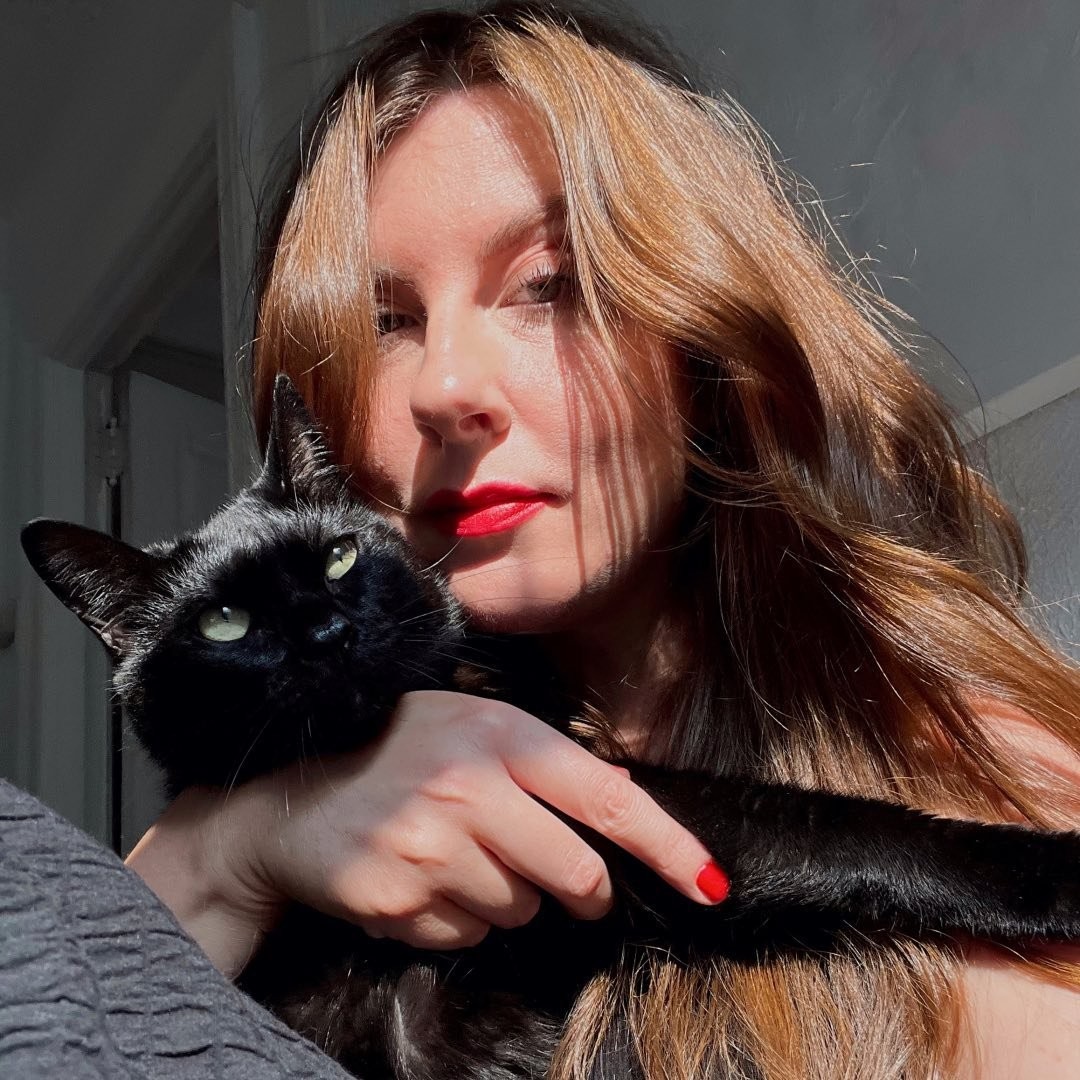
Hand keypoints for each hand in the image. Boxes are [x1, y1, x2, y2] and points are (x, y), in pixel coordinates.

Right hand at [129, 690, 721, 972]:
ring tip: (452, 853)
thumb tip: (619, 797)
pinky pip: (468, 934)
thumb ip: (537, 759)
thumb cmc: (392, 752)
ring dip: (505, 896)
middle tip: (551, 872)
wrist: (288, 799)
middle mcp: (469, 789)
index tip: (709, 882)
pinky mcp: (399, 900)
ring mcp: (431, 848)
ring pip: (522, 910)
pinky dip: (459, 917)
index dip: (666, 843)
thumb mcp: (466, 725)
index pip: (604, 796)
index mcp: (496, 735)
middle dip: (578, 887)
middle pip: (575, 872)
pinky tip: (422, 878)